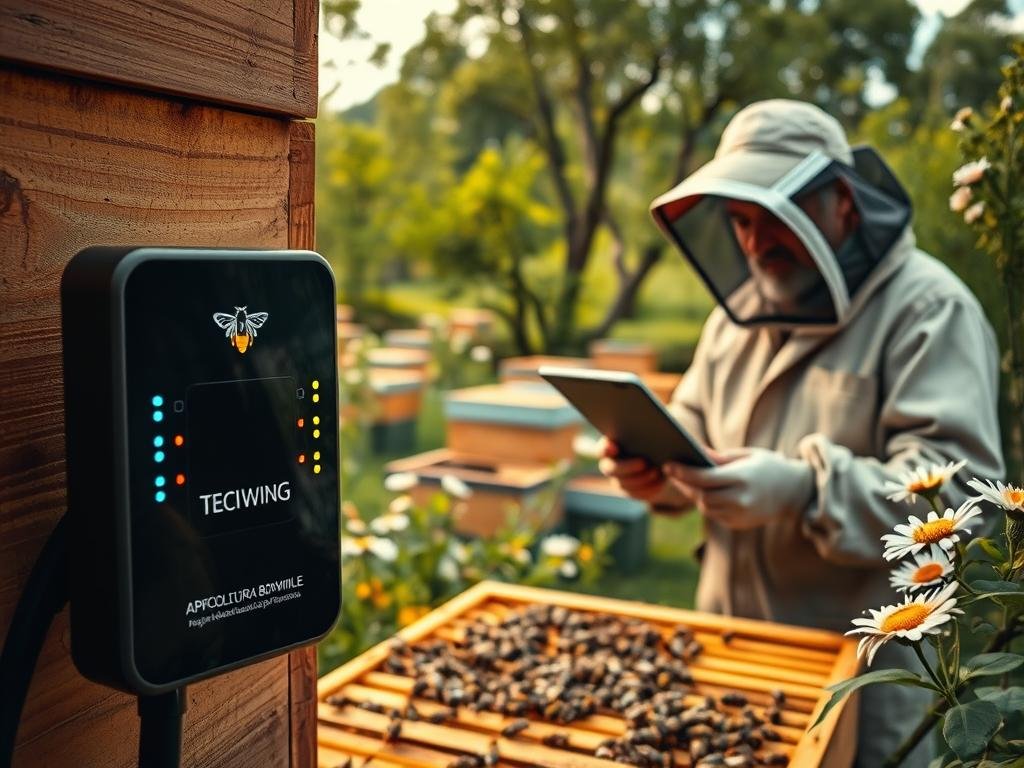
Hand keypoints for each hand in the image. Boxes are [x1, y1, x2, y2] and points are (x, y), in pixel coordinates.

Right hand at [597, 437, 665, 501]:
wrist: (657, 457)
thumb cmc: (649, 439)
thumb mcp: (645, 434)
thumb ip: (639, 433)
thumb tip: (644, 429)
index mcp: (610, 447)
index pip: (601, 449)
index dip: (605, 449)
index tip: (613, 447)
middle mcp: (609, 465)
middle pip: (610, 469)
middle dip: (627, 466)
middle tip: (643, 462)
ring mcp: (618, 480)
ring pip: (623, 484)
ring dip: (640, 479)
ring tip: (656, 472)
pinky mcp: (630, 491)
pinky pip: (636, 494)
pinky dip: (648, 489)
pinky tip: (659, 482)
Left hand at [662, 447, 813, 529]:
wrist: (795, 493)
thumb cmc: (768, 467)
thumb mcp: (747, 455)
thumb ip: (720, 457)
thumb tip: (694, 451)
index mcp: (743, 479)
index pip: (705, 478)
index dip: (683, 472)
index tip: (668, 465)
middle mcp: (741, 500)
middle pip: (702, 495)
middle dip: (684, 484)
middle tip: (671, 471)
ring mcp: (740, 515)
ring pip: (706, 507)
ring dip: (693, 494)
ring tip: (683, 481)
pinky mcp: (739, 524)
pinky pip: (714, 515)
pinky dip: (706, 503)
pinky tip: (700, 491)